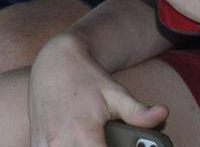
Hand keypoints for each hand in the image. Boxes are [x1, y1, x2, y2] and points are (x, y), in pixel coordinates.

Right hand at [29, 33, 167, 146]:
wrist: (54, 62)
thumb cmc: (85, 77)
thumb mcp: (114, 92)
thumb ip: (137, 111)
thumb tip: (163, 113)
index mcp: (82, 134)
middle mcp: (59, 143)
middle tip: (110, 143)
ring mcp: (44, 144)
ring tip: (91, 142)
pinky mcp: (36, 143)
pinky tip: (76, 143)